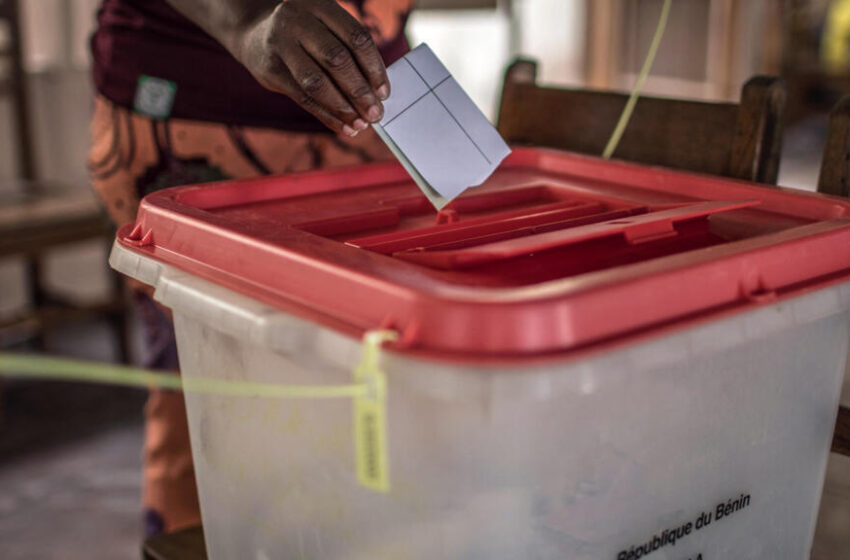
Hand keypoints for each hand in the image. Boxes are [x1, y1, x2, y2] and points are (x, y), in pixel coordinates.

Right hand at [231, 0, 389, 135]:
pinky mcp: (270, 70)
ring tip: (361, 124)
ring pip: (317, 82)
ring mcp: (281, 44)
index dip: (374, 67)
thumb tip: (377, 92)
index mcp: (320, 5)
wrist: (253, 32)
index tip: (384, 92)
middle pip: (337, 59)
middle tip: (376, 113)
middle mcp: (298, 21)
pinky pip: (303, 98)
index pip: (356, 37)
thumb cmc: (304, 34)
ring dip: (343, 108)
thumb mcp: (325, 26)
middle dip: (360, 91)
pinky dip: (327, 116)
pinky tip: (343, 127)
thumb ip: (348, 50)